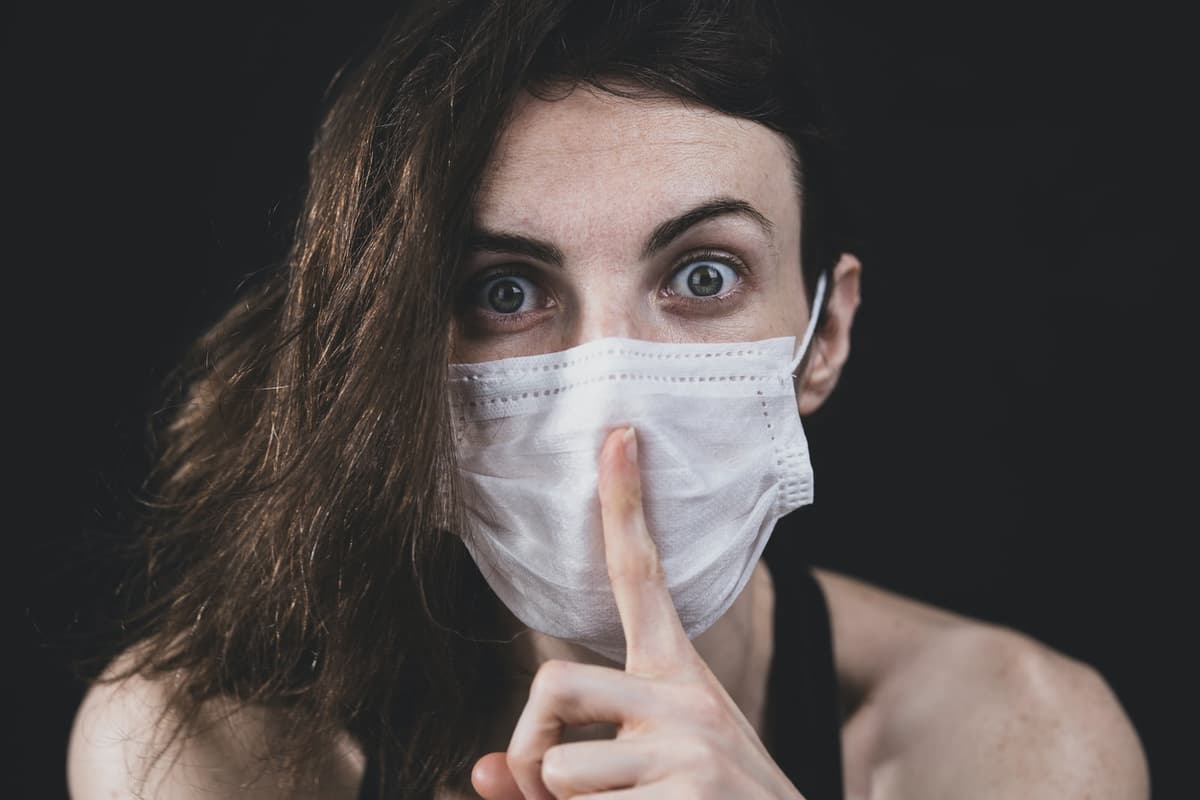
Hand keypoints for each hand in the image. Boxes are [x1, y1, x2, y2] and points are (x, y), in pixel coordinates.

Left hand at [472, 426, 803, 799]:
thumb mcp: (639, 775)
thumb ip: (557, 767)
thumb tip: (478, 772)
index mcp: (676, 675)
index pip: (642, 577)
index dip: (625, 506)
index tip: (619, 437)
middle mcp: (686, 696)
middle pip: (551, 684)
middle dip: (527, 749)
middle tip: (544, 790)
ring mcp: (690, 746)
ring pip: (559, 769)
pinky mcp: (687, 796)